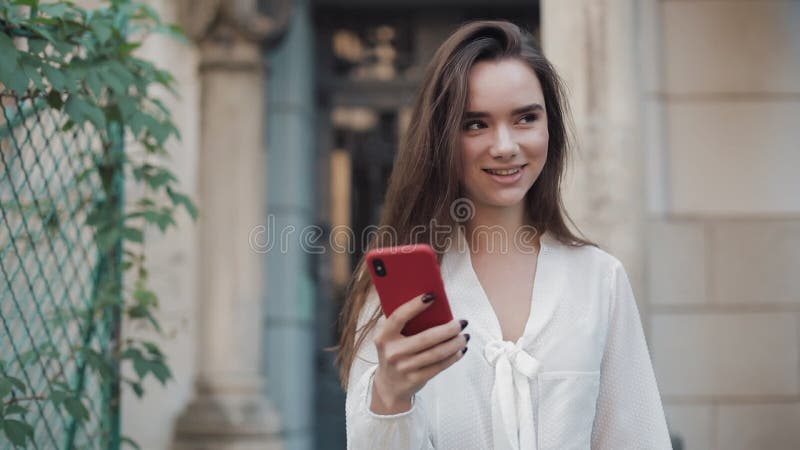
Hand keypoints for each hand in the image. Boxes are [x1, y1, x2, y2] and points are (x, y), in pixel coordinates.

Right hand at [371, 293, 468, 413]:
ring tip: (465, 336)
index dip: (415, 306)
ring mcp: (404, 367)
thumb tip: (433, 306)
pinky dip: (453, 357)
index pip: (399, 317)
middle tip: (462, 322)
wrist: (389, 386)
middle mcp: (392, 352)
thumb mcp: (391, 339)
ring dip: (455, 344)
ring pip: (436, 353)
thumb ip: (404, 324)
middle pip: (426, 338)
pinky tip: (460, 350)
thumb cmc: (395, 354)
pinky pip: (439, 366)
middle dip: (448, 329)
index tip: (432, 296)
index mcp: (384, 336)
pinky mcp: (415, 378)